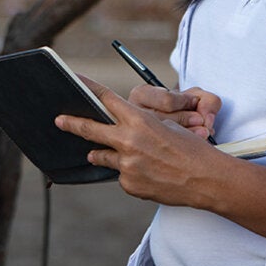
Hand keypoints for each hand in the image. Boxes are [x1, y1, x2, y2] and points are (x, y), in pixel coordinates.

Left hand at [57, 76, 229, 208]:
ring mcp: (126, 165)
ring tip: (107, 153)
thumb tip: (123, 131)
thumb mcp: (168, 127)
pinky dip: (130, 173)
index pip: (106, 99)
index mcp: (139, 120)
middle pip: (90, 129)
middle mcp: (128, 141)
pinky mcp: (129, 184)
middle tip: (58, 120)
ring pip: (101, 156)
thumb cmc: (192, 149)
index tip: (75, 81)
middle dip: (72, 123)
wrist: (206, 179)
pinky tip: (148, 173)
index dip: (88, 89)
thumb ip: (140, 126)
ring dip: (102, 153)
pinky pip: (121, 176)